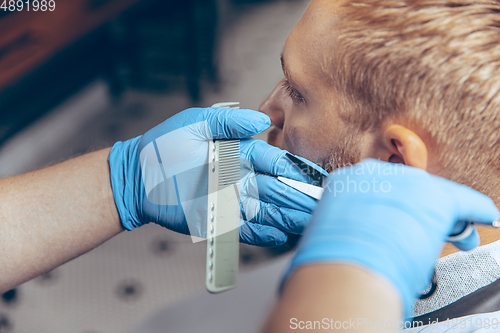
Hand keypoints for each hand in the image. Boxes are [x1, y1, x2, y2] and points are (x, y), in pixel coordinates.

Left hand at [108, 107, 317, 246]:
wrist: (137, 176)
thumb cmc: (164, 145)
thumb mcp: (196, 122)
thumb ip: (229, 121)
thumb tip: (261, 121)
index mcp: (239, 154)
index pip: (276, 163)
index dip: (297, 171)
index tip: (318, 178)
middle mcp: (241, 178)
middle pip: (278, 190)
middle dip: (301, 198)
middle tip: (324, 206)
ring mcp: (231, 201)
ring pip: (268, 210)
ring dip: (290, 218)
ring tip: (312, 223)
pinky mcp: (218, 220)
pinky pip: (247, 229)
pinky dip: (265, 234)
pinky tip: (284, 236)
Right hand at [282, 159, 498, 315]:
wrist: (345, 268)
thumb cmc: (332, 260)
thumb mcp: (334, 230)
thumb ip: (351, 222)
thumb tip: (363, 234)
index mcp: (347, 182)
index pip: (379, 190)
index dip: (395, 210)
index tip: (400, 223)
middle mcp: (376, 175)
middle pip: (408, 188)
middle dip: (422, 212)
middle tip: (433, 233)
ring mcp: (406, 183)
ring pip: (433, 195)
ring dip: (446, 217)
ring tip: (458, 236)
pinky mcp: (436, 197)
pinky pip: (464, 201)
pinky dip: (477, 210)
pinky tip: (485, 215)